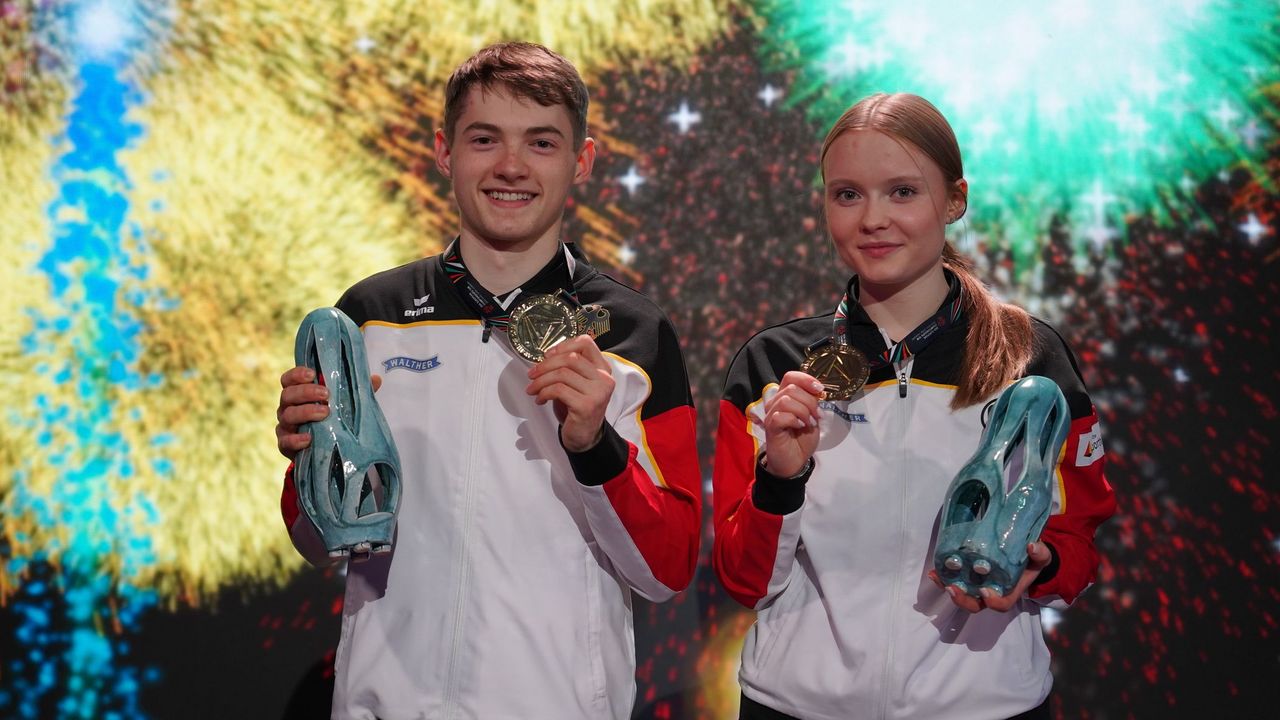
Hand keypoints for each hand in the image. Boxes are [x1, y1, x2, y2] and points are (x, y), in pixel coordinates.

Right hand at [275, 367, 381, 460]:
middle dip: (306, 392)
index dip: (297, 374)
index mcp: (299, 394)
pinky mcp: (285, 445)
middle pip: (288, 395)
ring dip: (305, 412)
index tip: (313, 374)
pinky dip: (296, 439)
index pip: (289, 379)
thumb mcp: (344, 405)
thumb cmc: (332, 420)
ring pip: (287, 415)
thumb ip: (355, 392)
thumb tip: (376, 379)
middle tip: (326, 394)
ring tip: (325, 413)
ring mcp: (285, 426)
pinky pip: (285, 441)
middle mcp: (288, 407)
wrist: (325, 451)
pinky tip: (309, 438)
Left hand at [525, 335, 614, 452]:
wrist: (584, 436)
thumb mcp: (577, 383)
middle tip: (532, 374)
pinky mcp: (586, 406)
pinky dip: (543, 393)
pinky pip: (558, 390)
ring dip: (541, 381)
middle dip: (545, 365)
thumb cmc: (577, 407)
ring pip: (562, 374)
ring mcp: (597, 392)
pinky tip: (540, 399)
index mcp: (602, 368)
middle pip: (570, 358)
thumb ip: (568, 367)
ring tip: (532, 389)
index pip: (585, 343)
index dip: (563, 345)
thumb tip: (545, 357)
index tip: (547, 355)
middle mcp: (604, 378)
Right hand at [761, 371, 824, 476]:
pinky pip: (780, 416)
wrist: (796, 461)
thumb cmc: (802, 439)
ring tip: (809, 423)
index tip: (819, 390)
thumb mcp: (813, 417)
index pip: (791, 376)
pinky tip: (799, 427)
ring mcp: (771, 414)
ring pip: (786, 401)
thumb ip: (813, 402)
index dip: (806, 379)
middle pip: (792, 388)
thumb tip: (818, 391)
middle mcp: (775, 402)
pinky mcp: (770, 426)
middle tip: (817, 416)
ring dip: (803, 412)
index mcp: (785, 396)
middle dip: (810, 402)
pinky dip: (794, 420)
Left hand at [928, 541, 1052, 612]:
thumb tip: (1032, 546)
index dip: (992, 602)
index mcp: (1009, 592)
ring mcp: (978, 585)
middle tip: (952, 588)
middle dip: (962, 600)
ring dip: (947, 588)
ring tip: (936, 576)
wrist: (1025, 553)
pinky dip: (943, 577)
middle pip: (975, 605)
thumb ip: (1040, 553)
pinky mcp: (968, 575)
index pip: (1001, 605)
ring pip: (961, 594)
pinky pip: (955, 580)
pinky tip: (934, 570)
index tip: (984, 591)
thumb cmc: (1033, 559)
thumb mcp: (1041, 557)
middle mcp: (991, 592)